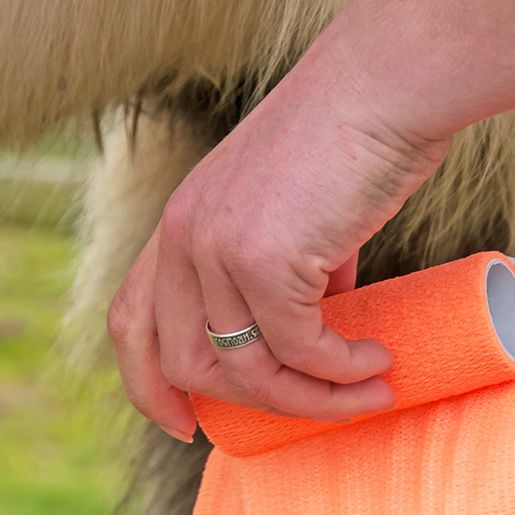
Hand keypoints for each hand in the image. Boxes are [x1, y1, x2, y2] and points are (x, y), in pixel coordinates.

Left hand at [107, 67, 451, 439]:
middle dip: (261, 406)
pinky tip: (377, 359)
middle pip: (189, 365)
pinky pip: (300, 349)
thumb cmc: (351, 144)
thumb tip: (320, 326)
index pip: (130, 324)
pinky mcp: (265, 256)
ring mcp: (217, 247)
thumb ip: (289, 273)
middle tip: (328, 408)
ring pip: (250, 369)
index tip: (187, 425)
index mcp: (179, 226)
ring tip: (370, 391)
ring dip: (316, 398)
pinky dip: (341, 369)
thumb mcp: (294, 215)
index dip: (148, 387)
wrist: (384, 89)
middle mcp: (182, 238)